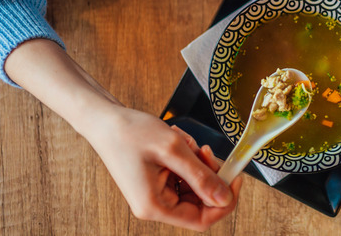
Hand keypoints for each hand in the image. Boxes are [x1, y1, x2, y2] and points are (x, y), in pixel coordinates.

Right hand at [4, 39, 242, 231]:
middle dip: (209, 176)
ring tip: (184, 141)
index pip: (202, 220)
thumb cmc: (131, 132)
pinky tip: (177, 141)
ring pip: (194, 187)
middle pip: (200, 202)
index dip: (224, 201)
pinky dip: (187, 159)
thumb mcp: (173, 150)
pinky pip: (183, 177)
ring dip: (197, 164)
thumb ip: (202, 176)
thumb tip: (225, 198)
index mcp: (155, 206)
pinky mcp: (155, 182)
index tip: (235, 177)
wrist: (104, 120)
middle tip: (205, 150)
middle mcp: (154, 206)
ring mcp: (154, 195)